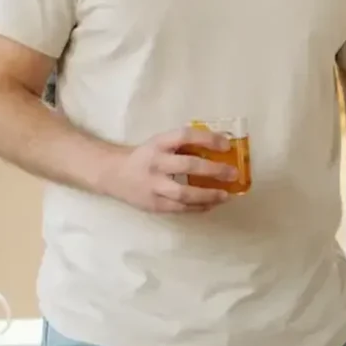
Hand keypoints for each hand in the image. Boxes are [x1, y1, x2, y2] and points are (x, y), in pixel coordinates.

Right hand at [98, 126, 235, 213]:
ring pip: (184, 193)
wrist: (113, 174)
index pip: (185, 136)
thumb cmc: (144, 156)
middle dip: (213, 170)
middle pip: (187, 166)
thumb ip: (183, 146)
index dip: (207, 139)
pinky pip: (180, 208)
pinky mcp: (154, 205)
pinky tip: (211, 205)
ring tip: (226, 195)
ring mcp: (154, 186)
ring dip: (208, 195)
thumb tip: (218, 149)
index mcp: (158, 143)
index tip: (226, 144)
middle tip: (233, 173)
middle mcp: (156, 163)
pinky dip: (198, 207)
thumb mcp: (159, 143)